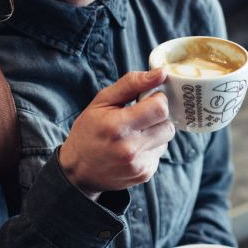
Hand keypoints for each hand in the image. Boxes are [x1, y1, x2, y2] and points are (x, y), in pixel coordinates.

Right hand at [59, 69, 173, 196]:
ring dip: (155, 133)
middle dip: (158, 117)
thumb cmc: (89, 131)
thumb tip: (161, 73)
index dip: (158, 100)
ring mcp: (139, 165)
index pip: (160, 108)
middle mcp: (131, 149)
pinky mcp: (145, 174)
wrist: (79, 171)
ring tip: (134, 134)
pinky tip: (133, 148)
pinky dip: (150, 148)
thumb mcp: (102, 102)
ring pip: (166, 139)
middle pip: (168, 125)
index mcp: (118, 126)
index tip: (146, 100)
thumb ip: (132, 84)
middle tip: (140, 117)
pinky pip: (160, 153)